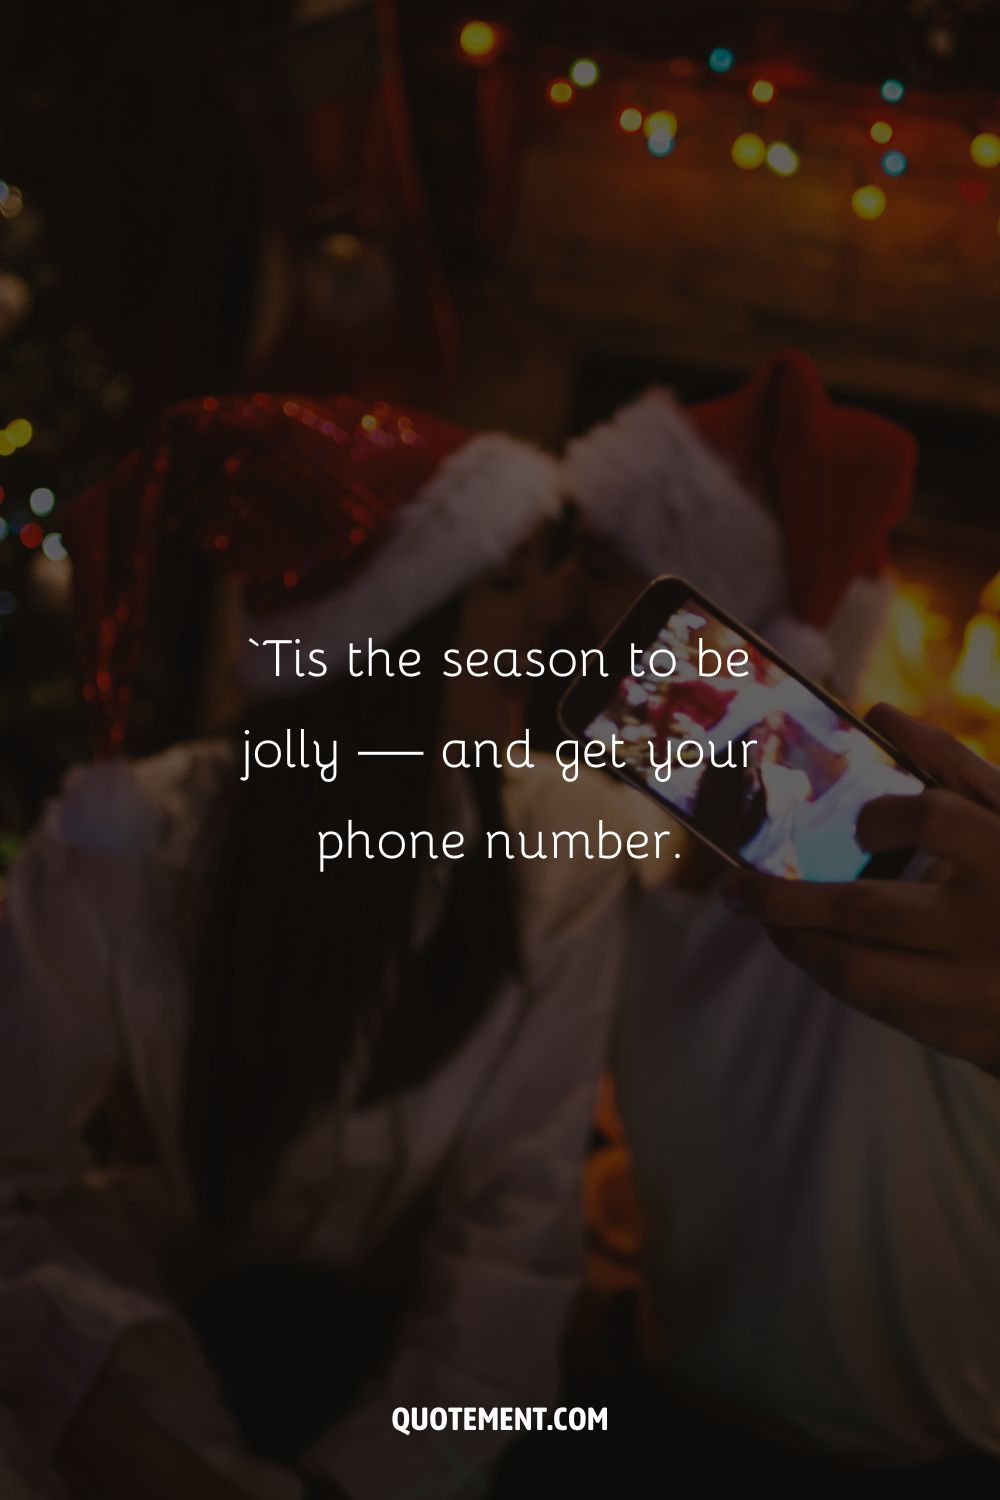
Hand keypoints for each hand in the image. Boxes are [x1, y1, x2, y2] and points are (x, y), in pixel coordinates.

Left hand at [721, 704, 999, 1069]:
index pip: (935, 819)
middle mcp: (993, 927)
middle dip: (783, 899)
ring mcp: (976, 989)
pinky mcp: (964, 1034)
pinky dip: (838, 977)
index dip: (886, 814)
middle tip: (735, 887)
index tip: (861, 819)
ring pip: (857, 972)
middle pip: (864, 911)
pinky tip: (819, 951)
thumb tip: (879, 714)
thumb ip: (952, 764)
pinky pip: (879, 1008)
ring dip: (799, 946)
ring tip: (770, 922)